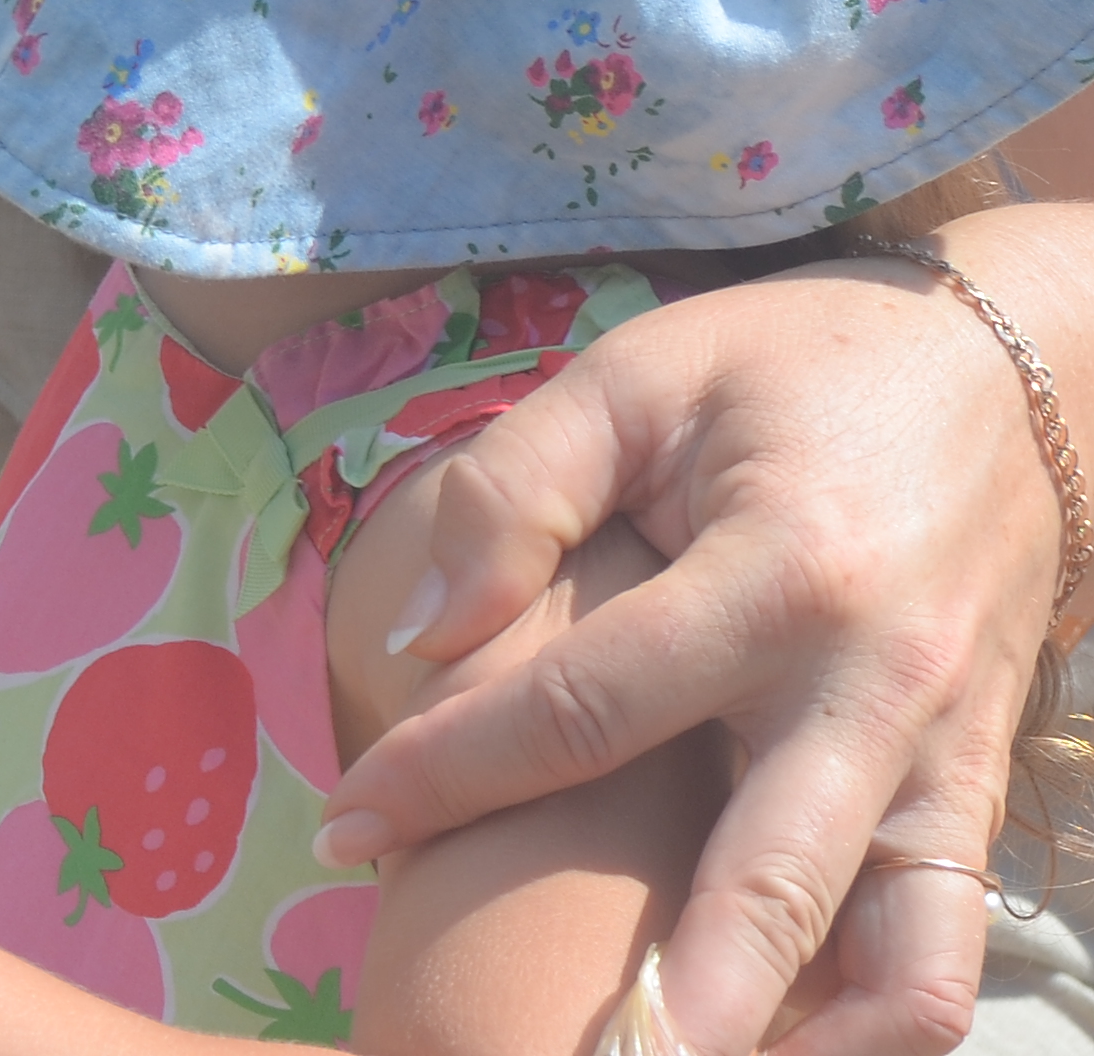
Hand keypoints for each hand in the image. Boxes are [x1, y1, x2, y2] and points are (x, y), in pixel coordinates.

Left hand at [324, 252, 1059, 1055]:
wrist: (1013, 373)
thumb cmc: (797, 369)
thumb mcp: (636, 374)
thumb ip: (515, 492)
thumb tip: (417, 635)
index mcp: (778, 575)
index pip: (581, 710)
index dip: (448, 773)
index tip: (345, 828)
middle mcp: (876, 691)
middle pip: (769, 886)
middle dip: (674, 1006)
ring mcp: (946, 759)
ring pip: (904, 960)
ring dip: (801, 1041)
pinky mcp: (981, 791)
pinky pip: (945, 940)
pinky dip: (874, 1014)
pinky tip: (781, 1039)